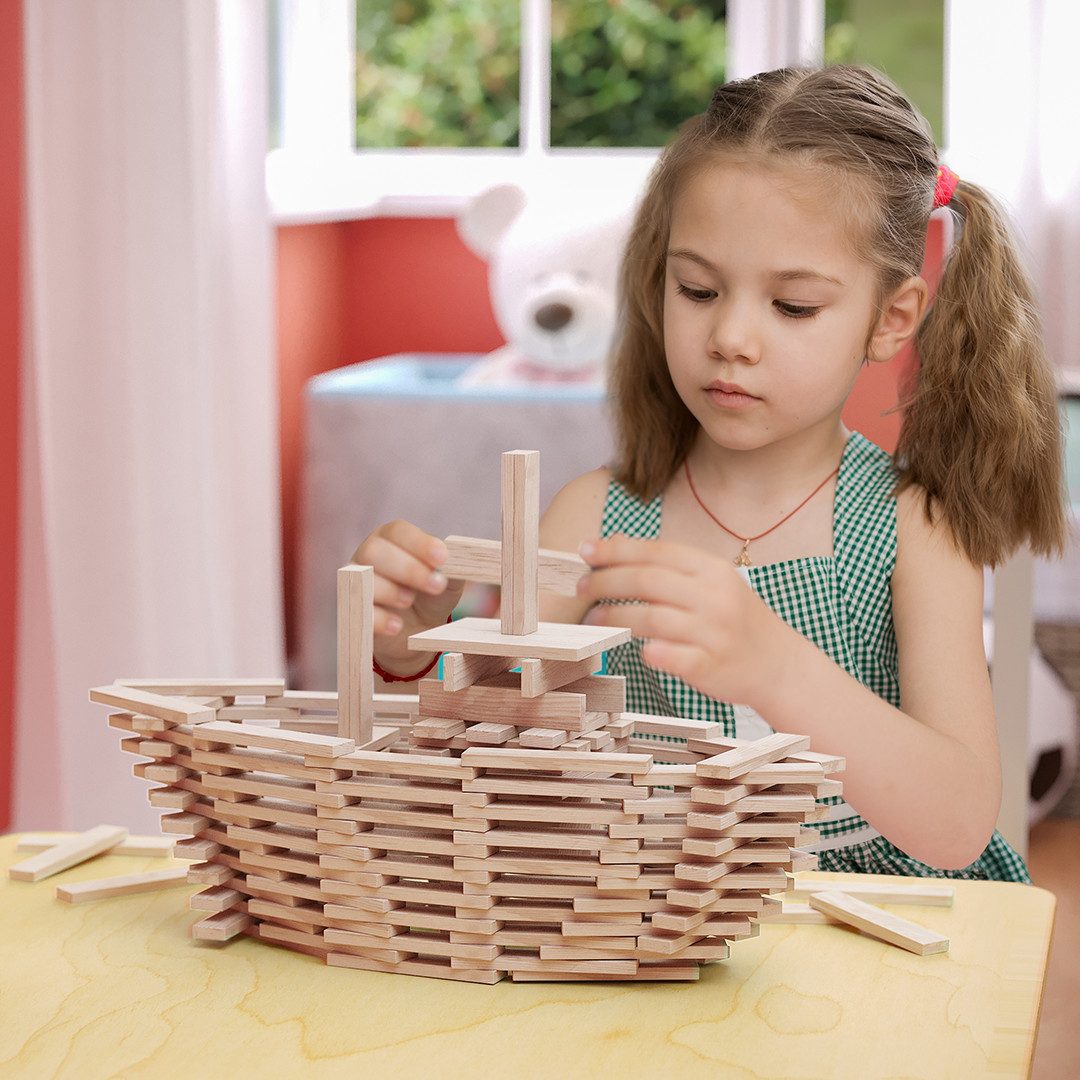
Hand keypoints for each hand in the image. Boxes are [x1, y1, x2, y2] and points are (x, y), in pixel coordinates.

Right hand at [351, 520, 464, 668]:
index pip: (398, 531)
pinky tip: (396, 625)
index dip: (419, 543)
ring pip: (362, 578)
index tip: (443, 558)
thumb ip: (454, 568)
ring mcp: (356, 582)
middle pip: (375, 551)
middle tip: (436, 585)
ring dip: (391, 590)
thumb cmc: (431, 595)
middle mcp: (369, 555)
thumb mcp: (449, 581)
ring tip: (410, 601)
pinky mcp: (353, 610)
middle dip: (408, 568)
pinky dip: (378, 618)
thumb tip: (460, 561)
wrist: (418, 632)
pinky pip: (357, 611)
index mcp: (392, 539)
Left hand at [576, 536, 790, 708]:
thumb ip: (670, 567)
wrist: (779, 664)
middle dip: (606, 581)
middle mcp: (713, 597)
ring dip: (615, 616)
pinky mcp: (710, 665)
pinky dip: (652, 652)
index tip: (585, 551)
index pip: (656, 552)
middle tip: (581, 587)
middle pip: (647, 581)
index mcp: (712, 570)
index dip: (616, 550)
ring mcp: (713, 632)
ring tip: (593, 617)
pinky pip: (673, 657)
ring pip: (652, 618)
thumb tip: (614, 546)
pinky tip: (636, 650)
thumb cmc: (735, 620)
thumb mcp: (712, 583)